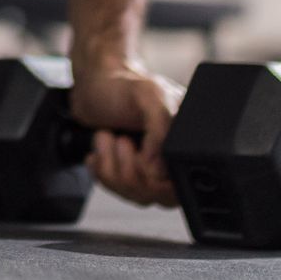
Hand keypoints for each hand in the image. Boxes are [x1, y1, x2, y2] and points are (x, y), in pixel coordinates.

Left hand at [70, 62, 184, 208]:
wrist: (93, 83)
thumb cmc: (122, 84)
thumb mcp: (148, 96)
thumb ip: (160, 130)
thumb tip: (157, 169)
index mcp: (188, 141)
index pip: (182, 184)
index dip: (157, 178)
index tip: (139, 154)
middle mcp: (172, 158)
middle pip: (158, 196)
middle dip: (130, 169)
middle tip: (121, 140)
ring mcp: (150, 168)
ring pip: (135, 195)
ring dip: (112, 165)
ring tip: (107, 137)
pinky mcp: (127, 171)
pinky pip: (116, 190)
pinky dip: (102, 169)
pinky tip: (100, 149)